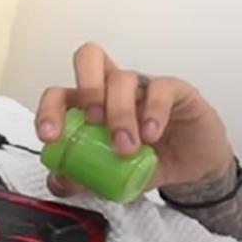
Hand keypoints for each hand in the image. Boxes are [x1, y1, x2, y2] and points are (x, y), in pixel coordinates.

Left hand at [35, 42, 236, 196]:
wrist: (192, 167)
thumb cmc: (147, 161)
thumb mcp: (112, 177)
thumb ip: (84, 178)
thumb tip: (58, 182)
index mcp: (90, 106)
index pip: (60, 94)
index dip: (49, 109)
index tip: (50, 136)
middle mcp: (113, 89)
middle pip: (89, 59)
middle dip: (86, 89)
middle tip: (92, 122)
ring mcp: (143, 86)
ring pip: (123, 79)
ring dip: (120, 114)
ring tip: (126, 147)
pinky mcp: (175, 91)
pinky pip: (161, 88)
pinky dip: (153, 112)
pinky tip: (151, 136)